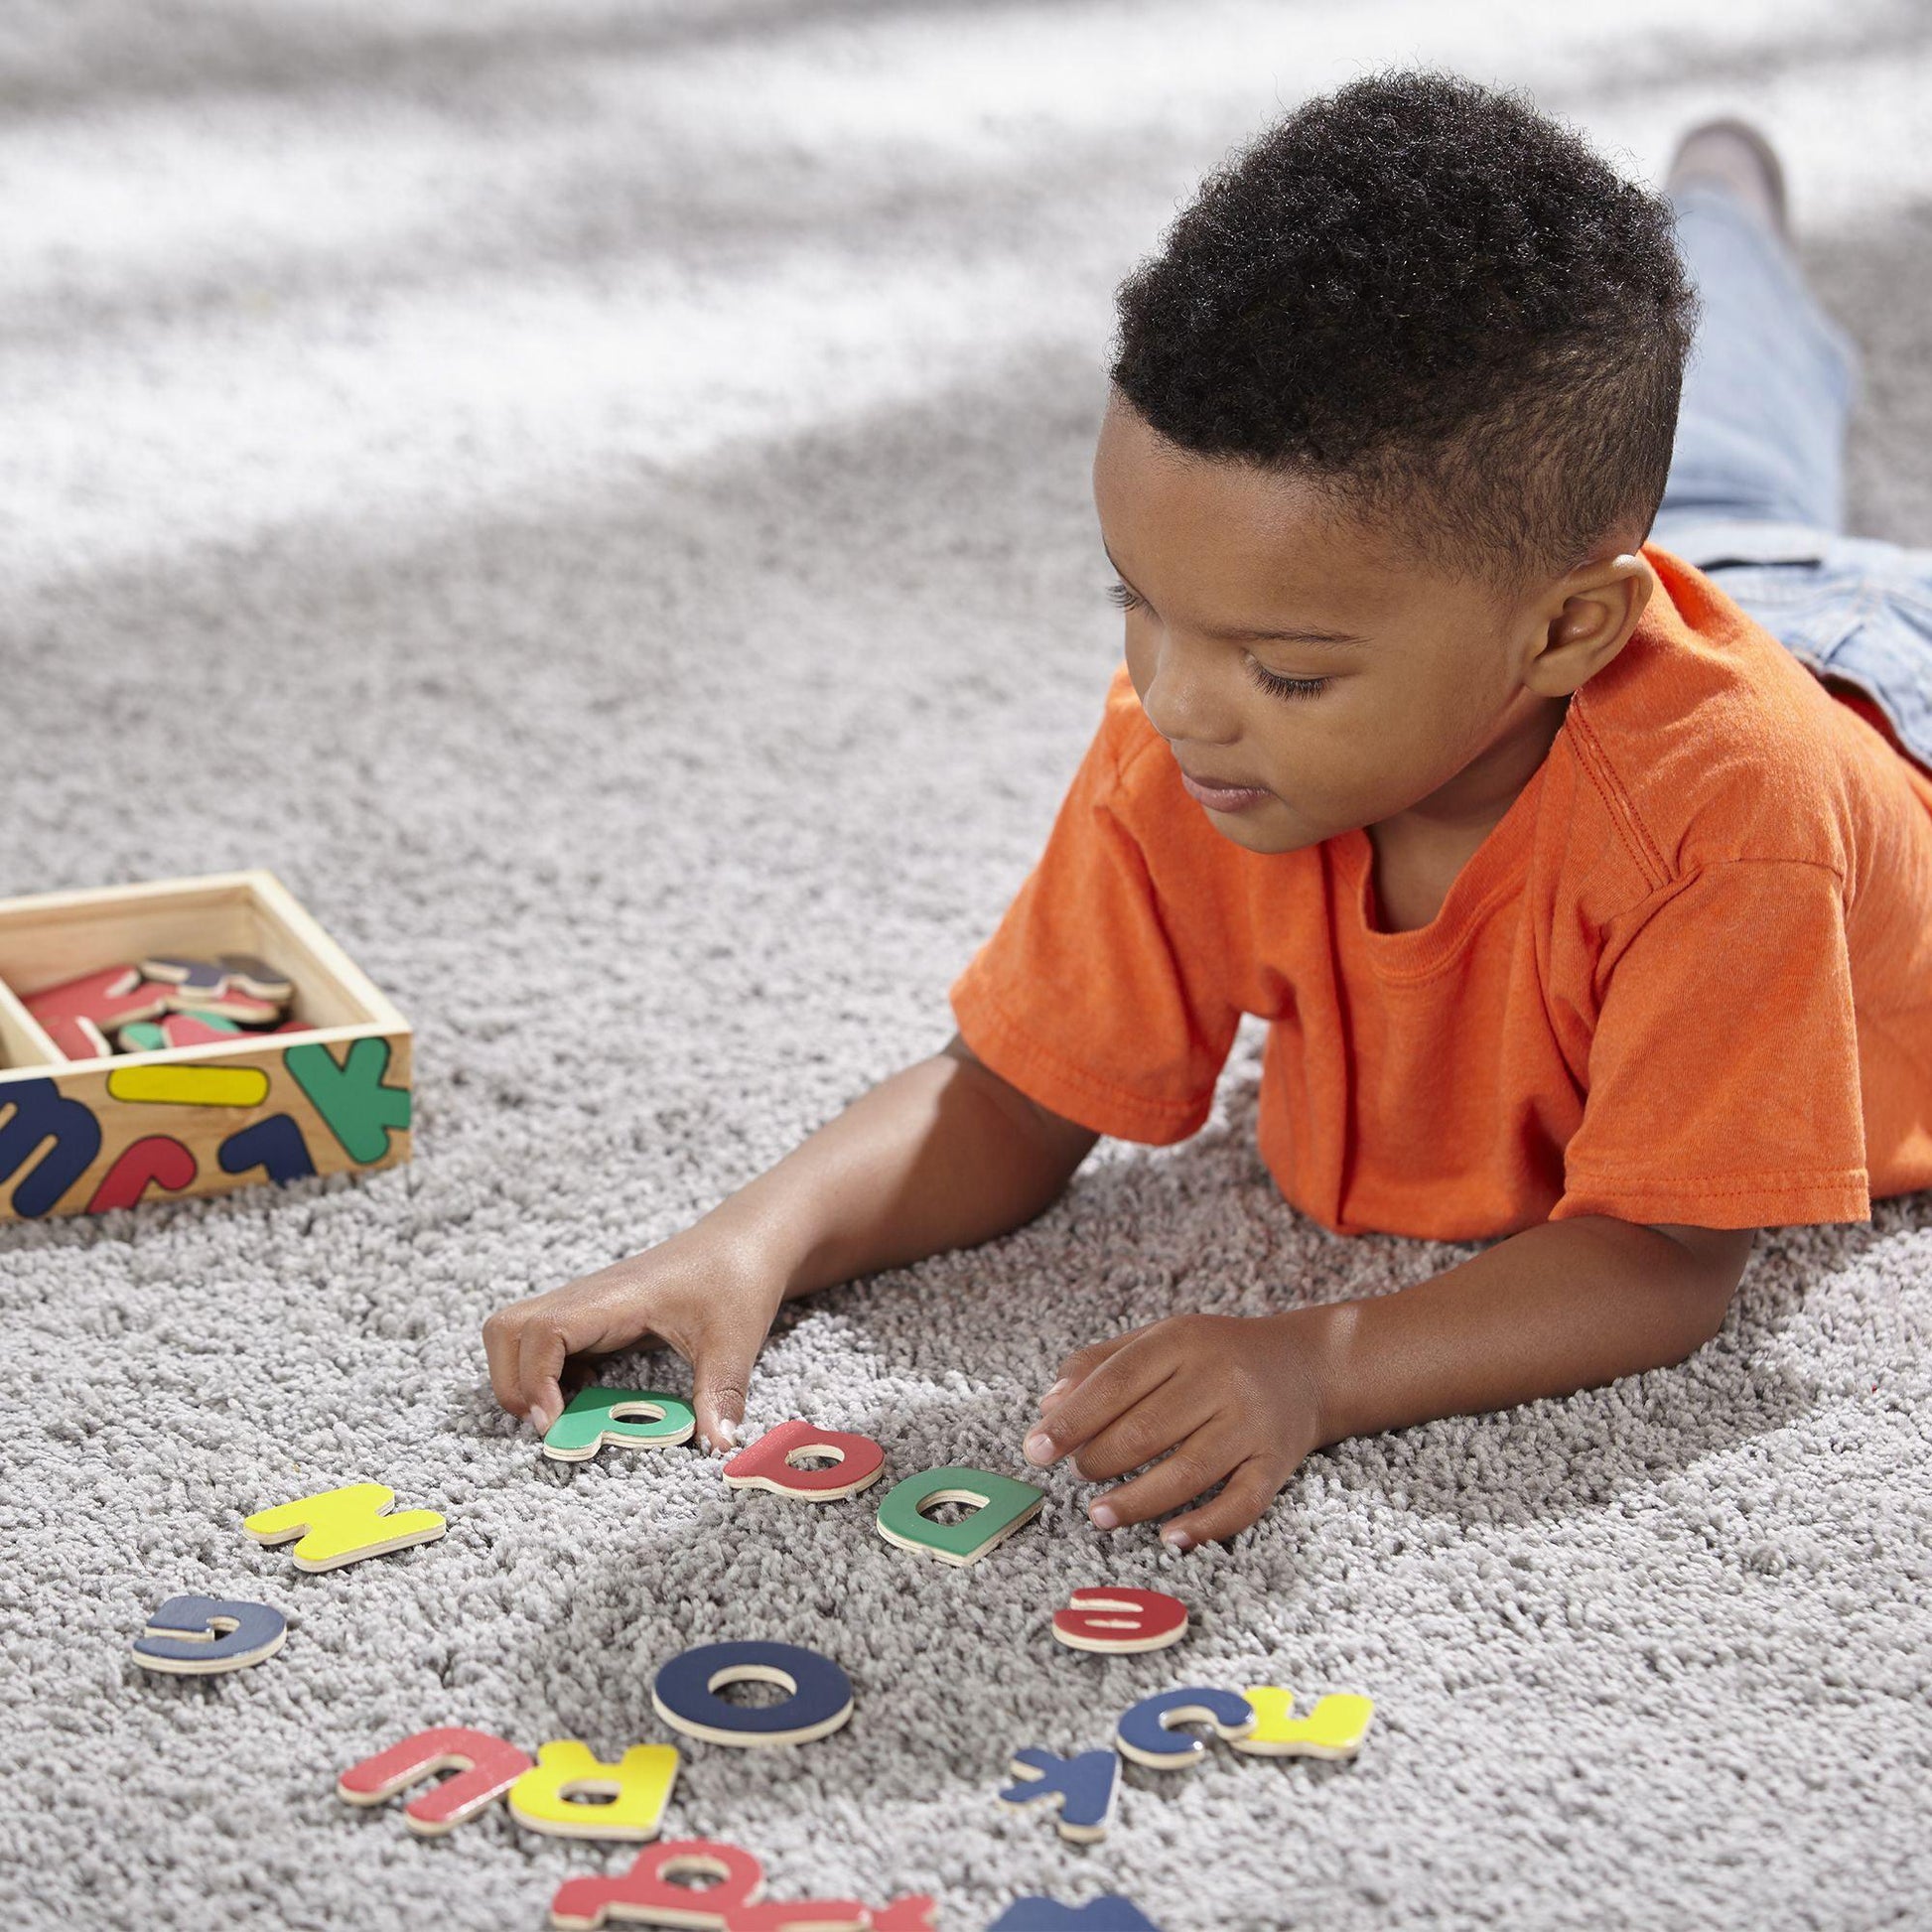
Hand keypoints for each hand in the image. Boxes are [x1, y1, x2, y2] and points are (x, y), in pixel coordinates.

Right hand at [482, 1230, 784, 1451]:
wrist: (742, 1242)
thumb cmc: (735, 1280)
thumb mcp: (734, 1340)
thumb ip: (722, 1392)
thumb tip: (718, 1445)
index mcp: (616, 1299)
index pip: (544, 1329)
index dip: (535, 1379)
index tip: (553, 1422)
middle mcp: (588, 1298)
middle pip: (507, 1328)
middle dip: (511, 1382)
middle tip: (549, 1422)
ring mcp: (585, 1304)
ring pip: (516, 1331)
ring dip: (522, 1375)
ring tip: (563, 1409)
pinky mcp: (591, 1314)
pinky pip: (542, 1339)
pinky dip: (545, 1370)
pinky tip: (586, 1389)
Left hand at [1020, 1310, 1332, 1548]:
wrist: (1306, 1366)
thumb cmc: (1215, 1355)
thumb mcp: (1160, 1339)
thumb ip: (1100, 1364)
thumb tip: (1048, 1406)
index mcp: (1183, 1341)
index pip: (1117, 1383)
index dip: (1072, 1420)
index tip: (1035, 1450)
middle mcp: (1221, 1379)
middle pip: (1147, 1430)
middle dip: (1099, 1460)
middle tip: (1076, 1474)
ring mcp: (1251, 1424)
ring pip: (1187, 1472)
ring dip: (1136, 1501)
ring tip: (1099, 1515)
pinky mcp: (1276, 1464)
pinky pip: (1242, 1503)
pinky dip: (1206, 1525)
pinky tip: (1170, 1538)